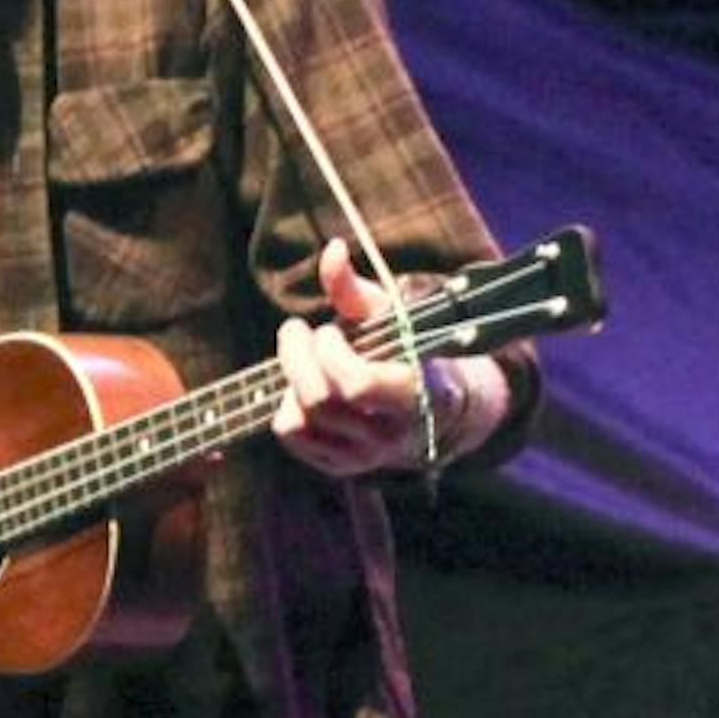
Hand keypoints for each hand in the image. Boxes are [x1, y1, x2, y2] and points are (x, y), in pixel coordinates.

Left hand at [271, 238, 442, 477]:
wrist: (433, 409)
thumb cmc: (406, 351)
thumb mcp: (389, 316)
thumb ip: (355, 288)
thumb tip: (331, 250)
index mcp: (414, 394)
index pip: (356, 384)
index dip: (329, 353)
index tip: (327, 329)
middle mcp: (390, 435)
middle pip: (319, 400)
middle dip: (297, 357)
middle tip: (296, 332)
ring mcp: (364, 457)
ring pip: (299, 420)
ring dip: (291, 380)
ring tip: (306, 362)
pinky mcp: (340, 467)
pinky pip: (290, 435)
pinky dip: (285, 406)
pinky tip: (303, 387)